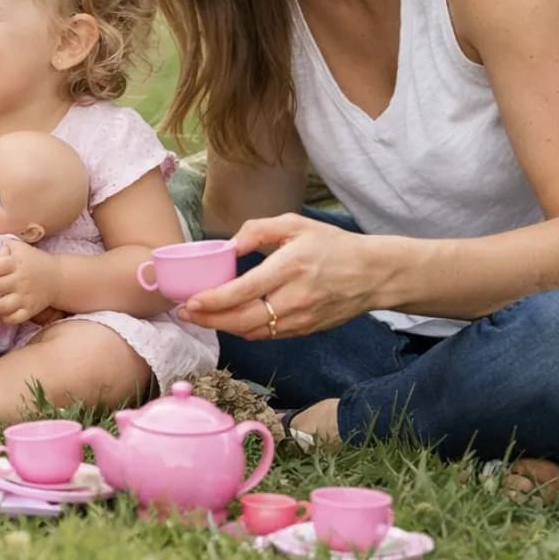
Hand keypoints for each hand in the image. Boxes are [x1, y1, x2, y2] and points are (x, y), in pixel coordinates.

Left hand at [0, 239, 56, 324]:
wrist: (57, 277)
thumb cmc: (31, 260)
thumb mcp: (17, 248)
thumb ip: (0, 249)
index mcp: (15, 263)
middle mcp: (20, 280)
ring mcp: (26, 296)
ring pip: (3, 306)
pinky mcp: (30, 309)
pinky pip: (15, 318)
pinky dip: (5, 319)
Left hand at [178, 214, 382, 338]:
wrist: (374, 274)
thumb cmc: (332, 245)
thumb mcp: (295, 224)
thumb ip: (258, 230)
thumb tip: (228, 245)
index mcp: (291, 267)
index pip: (245, 291)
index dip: (214, 300)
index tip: (190, 301)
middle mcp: (296, 298)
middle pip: (243, 319)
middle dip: (209, 320)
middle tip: (184, 314)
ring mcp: (302, 318)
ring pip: (253, 332)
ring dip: (223, 328)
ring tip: (199, 317)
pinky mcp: (306, 330)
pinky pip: (267, 335)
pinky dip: (244, 330)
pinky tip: (228, 320)